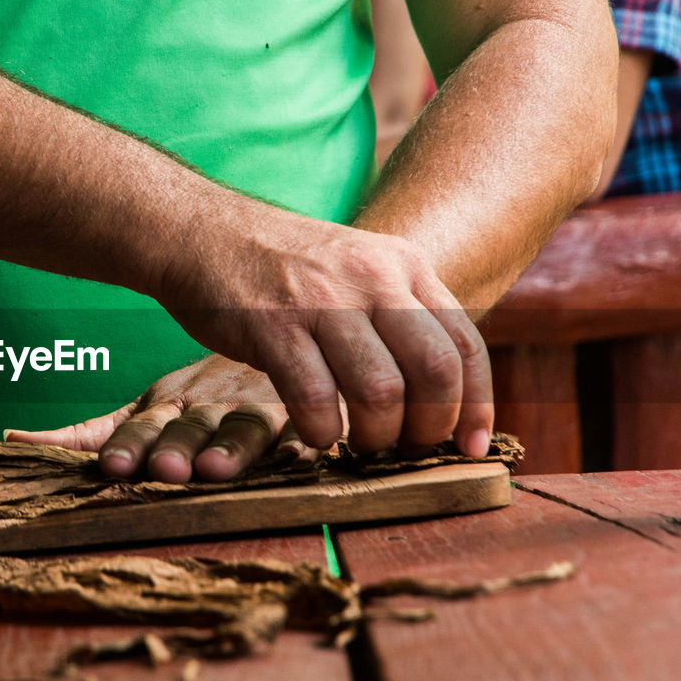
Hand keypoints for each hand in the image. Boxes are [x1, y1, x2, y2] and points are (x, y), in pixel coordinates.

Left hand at [6, 355, 328, 482]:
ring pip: (244, 429)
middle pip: (192, 428)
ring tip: (216, 470)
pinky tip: (304, 457)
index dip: (130, 446)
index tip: (113, 468)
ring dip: (230, 450)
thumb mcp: (145, 409)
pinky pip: (304, 435)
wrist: (278, 340)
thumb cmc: (205, 391)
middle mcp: (212, 408)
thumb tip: (10, 437)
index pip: (146, 426)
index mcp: (172, 406)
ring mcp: (257, 413)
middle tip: (166, 470)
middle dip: (175, 448)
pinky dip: (302, 446)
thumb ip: (88, 432)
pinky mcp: (301, 424)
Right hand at [155, 200, 493, 458]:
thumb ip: (402, 314)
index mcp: (404, 266)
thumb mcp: (359, 269)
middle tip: (406, 448)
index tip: (471, 447)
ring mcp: (323, 302)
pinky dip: (323, 432)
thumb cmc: (284, 269)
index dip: (477, 404)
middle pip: (434, 370)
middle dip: (429, 426)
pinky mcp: (274, 327)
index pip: (465, 343)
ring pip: (381, 391)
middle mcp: (373, 279)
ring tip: (360, 447)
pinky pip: (316, 399)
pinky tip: (316, 434)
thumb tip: (443, 387)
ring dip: (376, 436)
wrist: (203, 232)